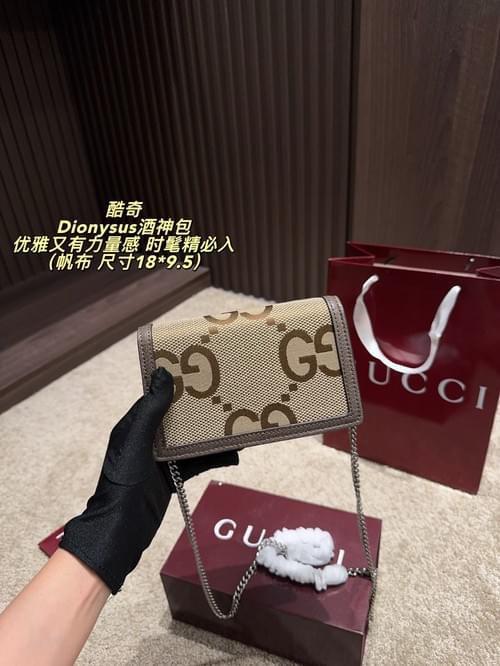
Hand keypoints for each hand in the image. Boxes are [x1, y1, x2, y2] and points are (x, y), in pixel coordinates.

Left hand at [59, 367, 238, 593]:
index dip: (179, 385)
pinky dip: (214, 458)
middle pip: (179, 418)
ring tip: (238, 426)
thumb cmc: (125, 480)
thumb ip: (152, 410)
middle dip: (202, 409)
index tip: (204, 373)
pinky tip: (234, 454)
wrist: (122, 529)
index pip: (159, 397)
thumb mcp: (138, 441)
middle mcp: (149, 439)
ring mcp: (161, 459)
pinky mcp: (172, 477)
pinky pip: (196, 462)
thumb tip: (163, 373)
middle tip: (229, 396)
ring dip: (212, 435)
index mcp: (136, 425)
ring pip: (191, 441)